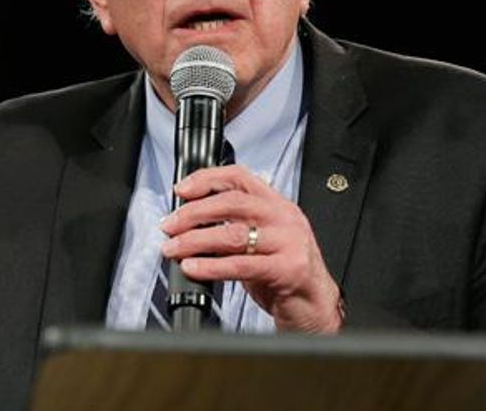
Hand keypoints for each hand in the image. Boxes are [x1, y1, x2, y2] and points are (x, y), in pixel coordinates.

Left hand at [160, 165, 343, 332]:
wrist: (315, 307)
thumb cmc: (285, 274)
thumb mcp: (261, 242)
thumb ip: (234, 227)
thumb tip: (189, 224)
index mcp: (277, 205)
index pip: (240, 177)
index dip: (207, 179)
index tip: (181, 190)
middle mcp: (285, 218)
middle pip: (232, 202)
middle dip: (193, 213)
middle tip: (170, 226)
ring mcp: (289, 243)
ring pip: (232, 233)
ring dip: (195, 240)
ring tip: (174, 248)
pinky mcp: (288, 269)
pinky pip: (240, 264)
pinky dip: (211, 266)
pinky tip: (193, 267)